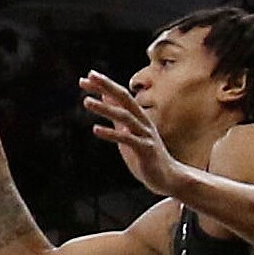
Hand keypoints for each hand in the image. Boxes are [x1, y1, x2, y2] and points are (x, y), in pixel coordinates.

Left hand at [77, 69, 193, 197]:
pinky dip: (111, 133)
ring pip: (125, 117)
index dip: (105, 86)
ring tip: (86, 101)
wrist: (167, 178)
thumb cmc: (145, 155)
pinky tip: (96, 130)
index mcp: (138, 117)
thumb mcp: (127, 132)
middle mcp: (143, 122)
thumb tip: (105, 97)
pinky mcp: (146, 149)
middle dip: (107, 86)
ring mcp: (145, 134)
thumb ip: (117, 116)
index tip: (86, 78)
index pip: (120, 96)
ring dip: (105, 108)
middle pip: (125, 99)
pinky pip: (127, 139)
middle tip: (89, 76)